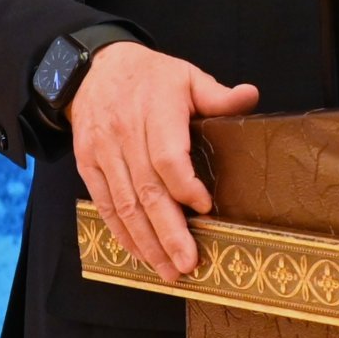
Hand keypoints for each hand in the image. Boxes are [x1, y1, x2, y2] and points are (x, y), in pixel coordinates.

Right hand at [68, 43, 258, 282]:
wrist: (94, 67)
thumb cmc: (150, 76)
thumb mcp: (186, 76)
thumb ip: (217, 95)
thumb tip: (250, 96)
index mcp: (155, 110)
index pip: (166, 155)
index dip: (184, 185)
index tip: (205, 207)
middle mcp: (124, 133)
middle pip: (146, 189)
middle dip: (168, 231)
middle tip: (189, 263)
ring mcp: (102, 151)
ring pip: (124, 204)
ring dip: (146, 241)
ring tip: (168, 270)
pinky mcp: (87, 164)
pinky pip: (105, 204)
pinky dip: (122, 232)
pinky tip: (141, 253)